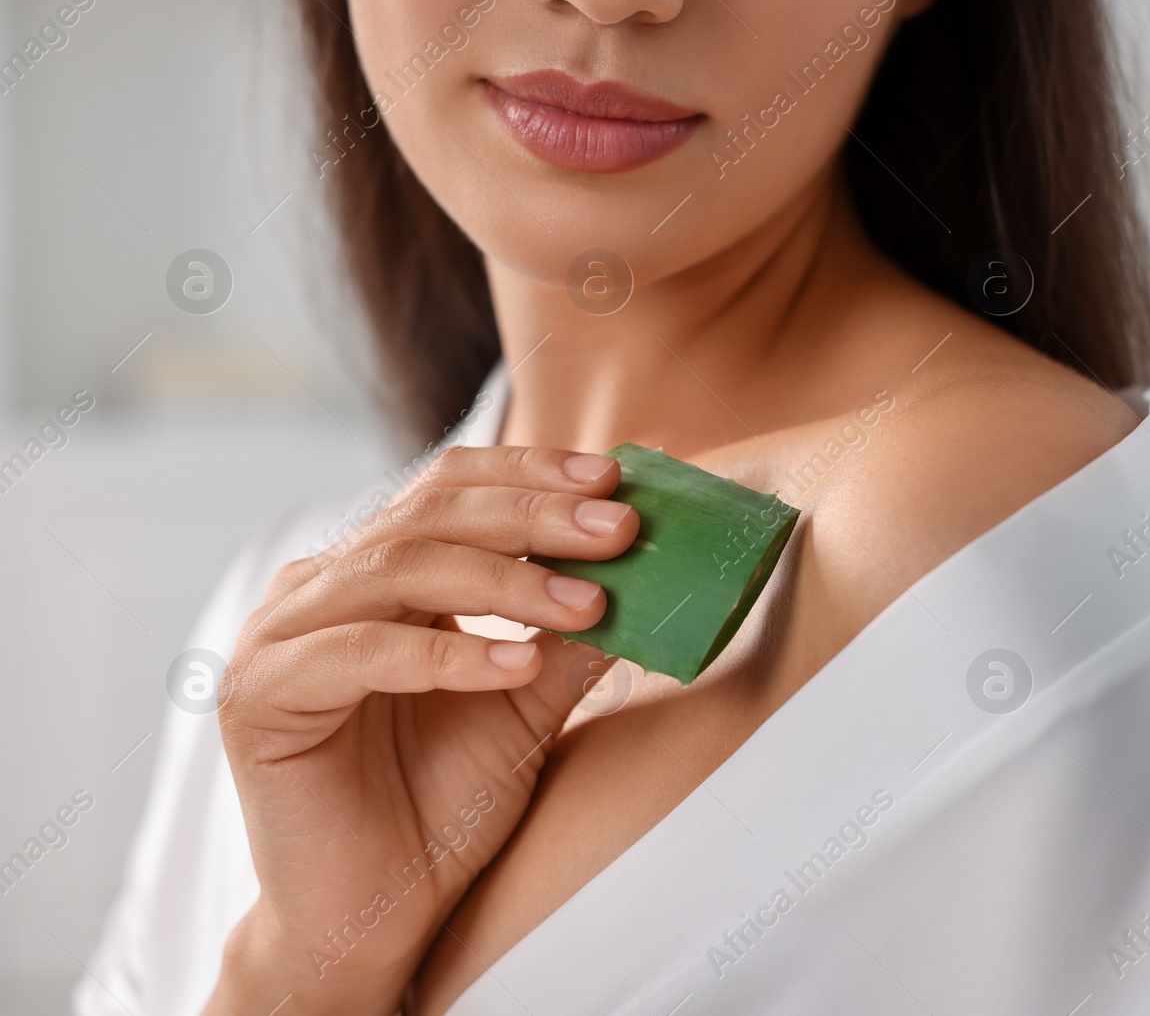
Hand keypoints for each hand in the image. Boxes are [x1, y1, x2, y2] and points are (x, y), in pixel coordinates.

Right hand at [203, 447, 637, 1015]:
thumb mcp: (527, 702)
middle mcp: (322, 588)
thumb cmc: (442, 804)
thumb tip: (649, 567)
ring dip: (505, 581)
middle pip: (431, 516)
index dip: (531, 473)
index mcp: (376, 572)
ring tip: (587, 605)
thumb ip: (569, 634)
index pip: (450, 487)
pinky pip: (361, 653)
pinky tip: (517, 664)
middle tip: (618, 529)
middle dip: (535, 517)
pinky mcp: (262, 695)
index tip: (614, 480)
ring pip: (399, 570)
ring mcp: (281, 635)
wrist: (374, 913)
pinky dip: (446, 655)